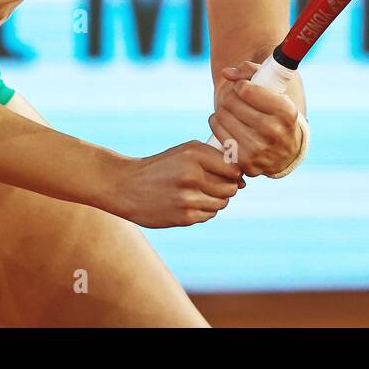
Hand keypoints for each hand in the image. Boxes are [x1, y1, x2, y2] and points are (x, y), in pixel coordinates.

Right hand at [111, 140, 246, 228]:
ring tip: (199, 193)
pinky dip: (204, 210)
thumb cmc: (161, 166)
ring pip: (222, 203)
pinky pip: (209, 215)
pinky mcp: (184, 217)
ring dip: (216, 200)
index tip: (228, 174)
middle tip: (212, 184)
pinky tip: (189, 203)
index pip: (233, 167)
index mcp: (194, 154)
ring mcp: (188, 198)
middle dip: (227, 187)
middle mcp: (192, 175)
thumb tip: (242, 179)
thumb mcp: (185, 152)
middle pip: (230, 187)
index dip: (235, 172)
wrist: (127, 186)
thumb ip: (214, 159)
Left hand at [209, 60, 304, 177]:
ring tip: (231, 109)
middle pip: (232, 103)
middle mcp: (275, 132)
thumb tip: (226, 73)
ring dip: (223, 109)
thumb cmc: (276, 112)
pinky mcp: (245, 163)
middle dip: (230, 96)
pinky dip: (217, 123)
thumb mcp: (275, 89)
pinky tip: (227, 121)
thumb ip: (251, 71)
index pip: (246, 91)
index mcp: (286, 111)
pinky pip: (218, 134)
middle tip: (235, 98)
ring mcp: (260, 150)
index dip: (241, 85)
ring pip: (223, 117)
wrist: (286, 151)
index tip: (244, 86)